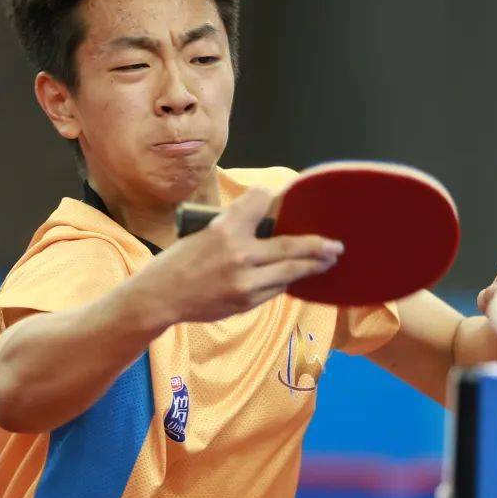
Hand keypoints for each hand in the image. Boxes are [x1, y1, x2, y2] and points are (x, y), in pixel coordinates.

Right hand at [138, 188, 343, 323]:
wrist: (160, 297)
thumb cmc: (179, 261)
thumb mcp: (202, 233)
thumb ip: (235, 227)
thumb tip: (269, 221)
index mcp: (224, 228)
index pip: (262, 200)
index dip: (272, 196)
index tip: (285, 197)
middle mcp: (238, 253)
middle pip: (291, 245)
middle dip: (318, 245)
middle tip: (336, 245)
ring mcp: (244, 281)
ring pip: (290, 271)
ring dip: (312, 266)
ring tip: (327, 261)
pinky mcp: (246, 301)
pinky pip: (275, 289)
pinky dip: (287, 281)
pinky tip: (297, 277)